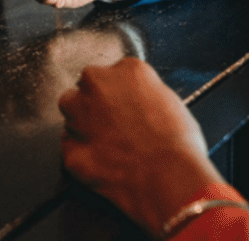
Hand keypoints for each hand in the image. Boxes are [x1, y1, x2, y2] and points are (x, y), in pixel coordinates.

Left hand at [59, 57, 224, 233]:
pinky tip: (103, 162)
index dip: (121, 94)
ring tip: (108, 145)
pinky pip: (70, 147)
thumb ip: (145, 94)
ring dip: (82, 124)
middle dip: (96, 103)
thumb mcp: (171, 103)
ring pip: (70, 112)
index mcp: (127, 70)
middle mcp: (97, 85)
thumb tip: (139, 103)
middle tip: (116, 125)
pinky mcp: (70, 147)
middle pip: (87, 87)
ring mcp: (79, 115)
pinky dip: (82, 153)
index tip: (127, 106)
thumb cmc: (178, 144)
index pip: (115, 74)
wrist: (168, 178)